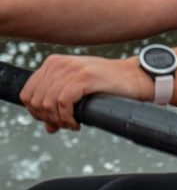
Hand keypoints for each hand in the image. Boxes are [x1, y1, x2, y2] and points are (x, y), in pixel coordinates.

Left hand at [17, 53, 152, 132]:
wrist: (137, 77)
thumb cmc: (110, 85)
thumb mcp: (79, 90)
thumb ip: (60, 104)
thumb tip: (48, 127)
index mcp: (53, 63)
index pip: (27, 93)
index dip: (36, 112)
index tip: (52, 121)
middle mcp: (59, 64)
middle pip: (35, 100)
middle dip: (47, 118)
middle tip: (63, 125)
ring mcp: (71, 69)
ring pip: (47, 103)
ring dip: (58, 120)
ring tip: (72, 124)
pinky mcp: (84, 78)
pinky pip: (62, 103)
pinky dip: (67, 118)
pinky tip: (77, 123)